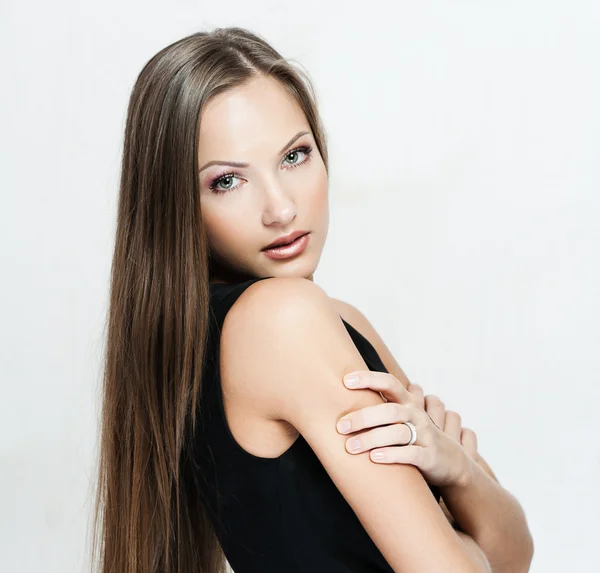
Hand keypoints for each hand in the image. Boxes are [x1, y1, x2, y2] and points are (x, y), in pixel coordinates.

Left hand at [336, 370, 475, 487]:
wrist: (450, 462)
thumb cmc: (415, 436)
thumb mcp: (402, 418)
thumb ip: (381, 406)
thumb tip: (342, 395)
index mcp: (407, 402)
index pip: (389, 383)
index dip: (369, 379)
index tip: (346, 381)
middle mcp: (416, 415)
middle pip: (389, 410)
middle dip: (363, 417)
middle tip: (340, 426)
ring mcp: (425, 435)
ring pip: (397, 433)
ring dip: (371, 439)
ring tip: (350, 447)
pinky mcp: (429, 456)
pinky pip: (411, 454)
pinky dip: (392, 455)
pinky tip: (374, 458)